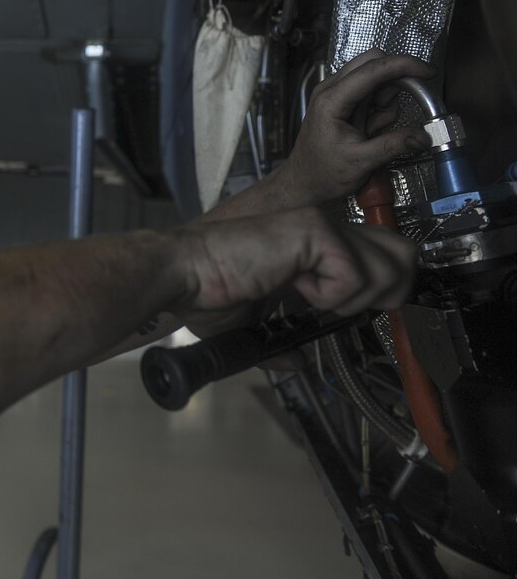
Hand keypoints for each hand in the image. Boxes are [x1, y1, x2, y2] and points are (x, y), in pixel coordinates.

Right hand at [169, 207, 415, 334]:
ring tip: (312, 301)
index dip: (379, 291)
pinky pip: (354, 275)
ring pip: (389, 266)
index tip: (350, 315)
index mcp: (311, 246)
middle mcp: (323, 229)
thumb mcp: (252, 323)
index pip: (380, 256)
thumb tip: (295, 363)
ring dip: (355, 299)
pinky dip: (331, 296)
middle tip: (345, 310)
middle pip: (404, 252)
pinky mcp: (315, 231)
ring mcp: (322, 226)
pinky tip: (297, 289)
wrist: (184, 275)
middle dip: (388, 292)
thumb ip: (280, 340)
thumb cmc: (205, 291)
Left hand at [281, 49, 435, 204]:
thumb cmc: (322, 173)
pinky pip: (373, 95)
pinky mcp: (344, 102)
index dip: (403, 65)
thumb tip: (423, 135)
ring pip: (377, 81)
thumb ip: (393, 145)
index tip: (427, 72)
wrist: (304, 183)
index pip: (372, 69)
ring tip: (370, 132)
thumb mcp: (360, 162)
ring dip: (385, 104)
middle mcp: (331, 90)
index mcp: (331, 100)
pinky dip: (379, 111)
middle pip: (374, 64)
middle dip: (395, 84)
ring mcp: (336, 94)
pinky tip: (368, 131)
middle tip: (398, 110)